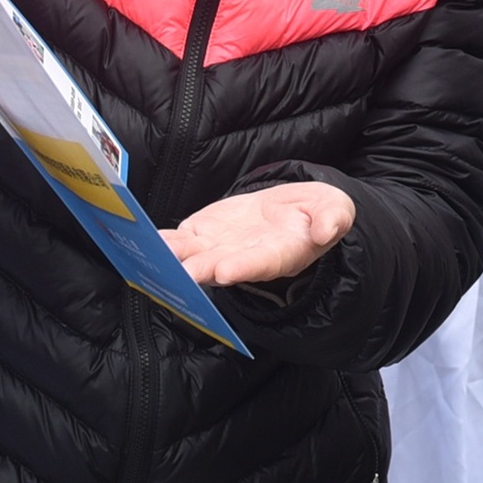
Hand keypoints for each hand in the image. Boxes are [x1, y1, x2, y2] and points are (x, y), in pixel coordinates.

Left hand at [166, 181, 355, 285]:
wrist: (291, 212)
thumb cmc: (316, 214)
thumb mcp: (335, 209)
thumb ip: (333, 218)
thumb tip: (328, 230)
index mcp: (281, 254)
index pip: (262, 264)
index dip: (244, 268)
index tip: (226, 271)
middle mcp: (246, 258)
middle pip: (222, 267)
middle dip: (202, 270)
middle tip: (184, 272)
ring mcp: (221, 248)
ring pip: (194, 257)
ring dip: (175, 259)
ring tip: (158, 255)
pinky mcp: (202, 234)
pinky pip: (180, 240)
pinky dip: (163, 241)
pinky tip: (147, 240)